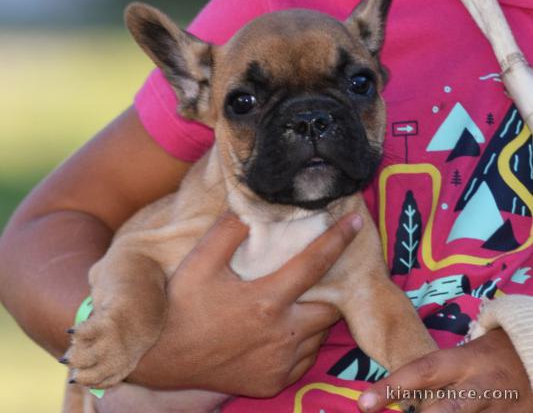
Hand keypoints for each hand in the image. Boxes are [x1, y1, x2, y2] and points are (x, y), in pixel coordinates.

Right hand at [129, 211, 361, 396]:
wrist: (160, 359)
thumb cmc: (180, 306)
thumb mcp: (199, 262)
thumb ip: (228, 231)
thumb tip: (251, 206)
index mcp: (266, 301)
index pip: (315, 263)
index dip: (339, 239)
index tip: (357, 223)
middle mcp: (281, 335)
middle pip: (330, 307)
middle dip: (332, 289)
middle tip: (320, 277)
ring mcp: (280, 363)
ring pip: (320, 335)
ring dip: (316, 316)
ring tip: (297, 302)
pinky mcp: (274, 382)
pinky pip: (305, 359)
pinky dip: (304, 342)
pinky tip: (284, 331)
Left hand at [358, 328, 532, 412]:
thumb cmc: (487, 356)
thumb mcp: (461, 357)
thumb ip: (432, 375)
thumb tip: (391, 397)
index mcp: (463, 360)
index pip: (420, 372)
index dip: (391, 388)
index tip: (363, 404)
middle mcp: (482, 384)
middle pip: (447, 410)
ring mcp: (502, 407)